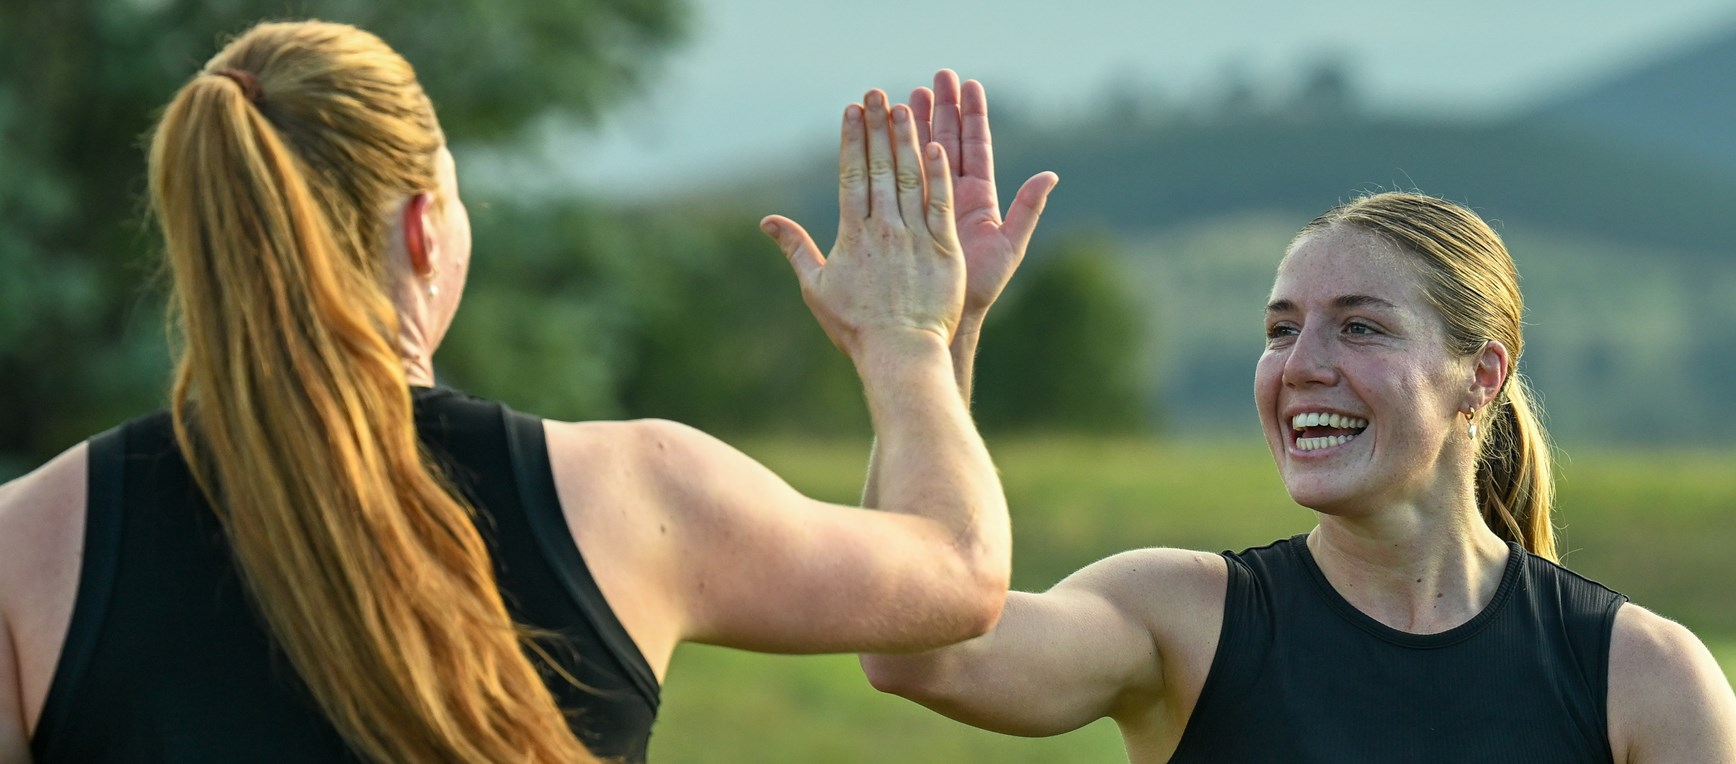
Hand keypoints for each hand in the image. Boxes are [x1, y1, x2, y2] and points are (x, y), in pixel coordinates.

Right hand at [761, 90, 964, 358]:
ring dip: (907, 141)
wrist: (900, 353)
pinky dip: (938, 176)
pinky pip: (941, 205)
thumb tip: (767, 221)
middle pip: (880, 168)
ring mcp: (916, 237)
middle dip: (878, 128)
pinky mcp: (944, 250)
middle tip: (876, 94)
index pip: (852, 176)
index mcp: (854, 235)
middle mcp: (885, 229)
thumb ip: (796, 248)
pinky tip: (937, 147)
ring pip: (911, 179)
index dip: (852, 140)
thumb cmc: (856, 327)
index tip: (852, 111)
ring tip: (905, 106)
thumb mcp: (817, 288)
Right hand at [911, 70, 1057, 323]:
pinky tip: (890, 129)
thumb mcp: (1009, 247)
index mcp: (979, 199)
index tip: (969, 85)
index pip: (974, 147)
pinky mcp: (906, 213)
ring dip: (918, 123)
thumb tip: (1050, 175)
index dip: (972, 116)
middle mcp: (954, 196)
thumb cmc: (978, 288)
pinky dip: (898, 153)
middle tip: (937, 76)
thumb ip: (1028, 209)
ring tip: (910, 92)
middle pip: (949, 141)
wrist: (942, 314)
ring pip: (923, 154)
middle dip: (944, 108)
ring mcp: (928, 203)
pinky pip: (902, 178)